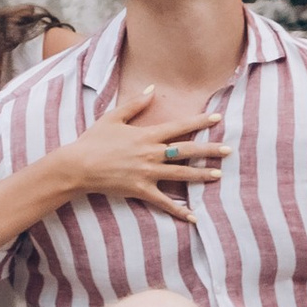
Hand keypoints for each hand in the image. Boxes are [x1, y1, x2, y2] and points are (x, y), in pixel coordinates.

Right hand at [58, 81, 226, 217]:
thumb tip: (153, 89)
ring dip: (201, 175)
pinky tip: (193, 216)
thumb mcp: (113, 117)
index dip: (199, 121)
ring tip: (219, 175)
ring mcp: (147, 174)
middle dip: (209, 150)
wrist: (78, 166)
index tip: (217, 118)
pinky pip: (164, 202)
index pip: (179, 127)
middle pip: (186, 151)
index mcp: (146, 135)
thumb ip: (135, 104)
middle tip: (228, 150)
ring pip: (181, 175)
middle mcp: (151, 154)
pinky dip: (179, 210)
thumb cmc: (93, 140)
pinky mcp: (141, 190)